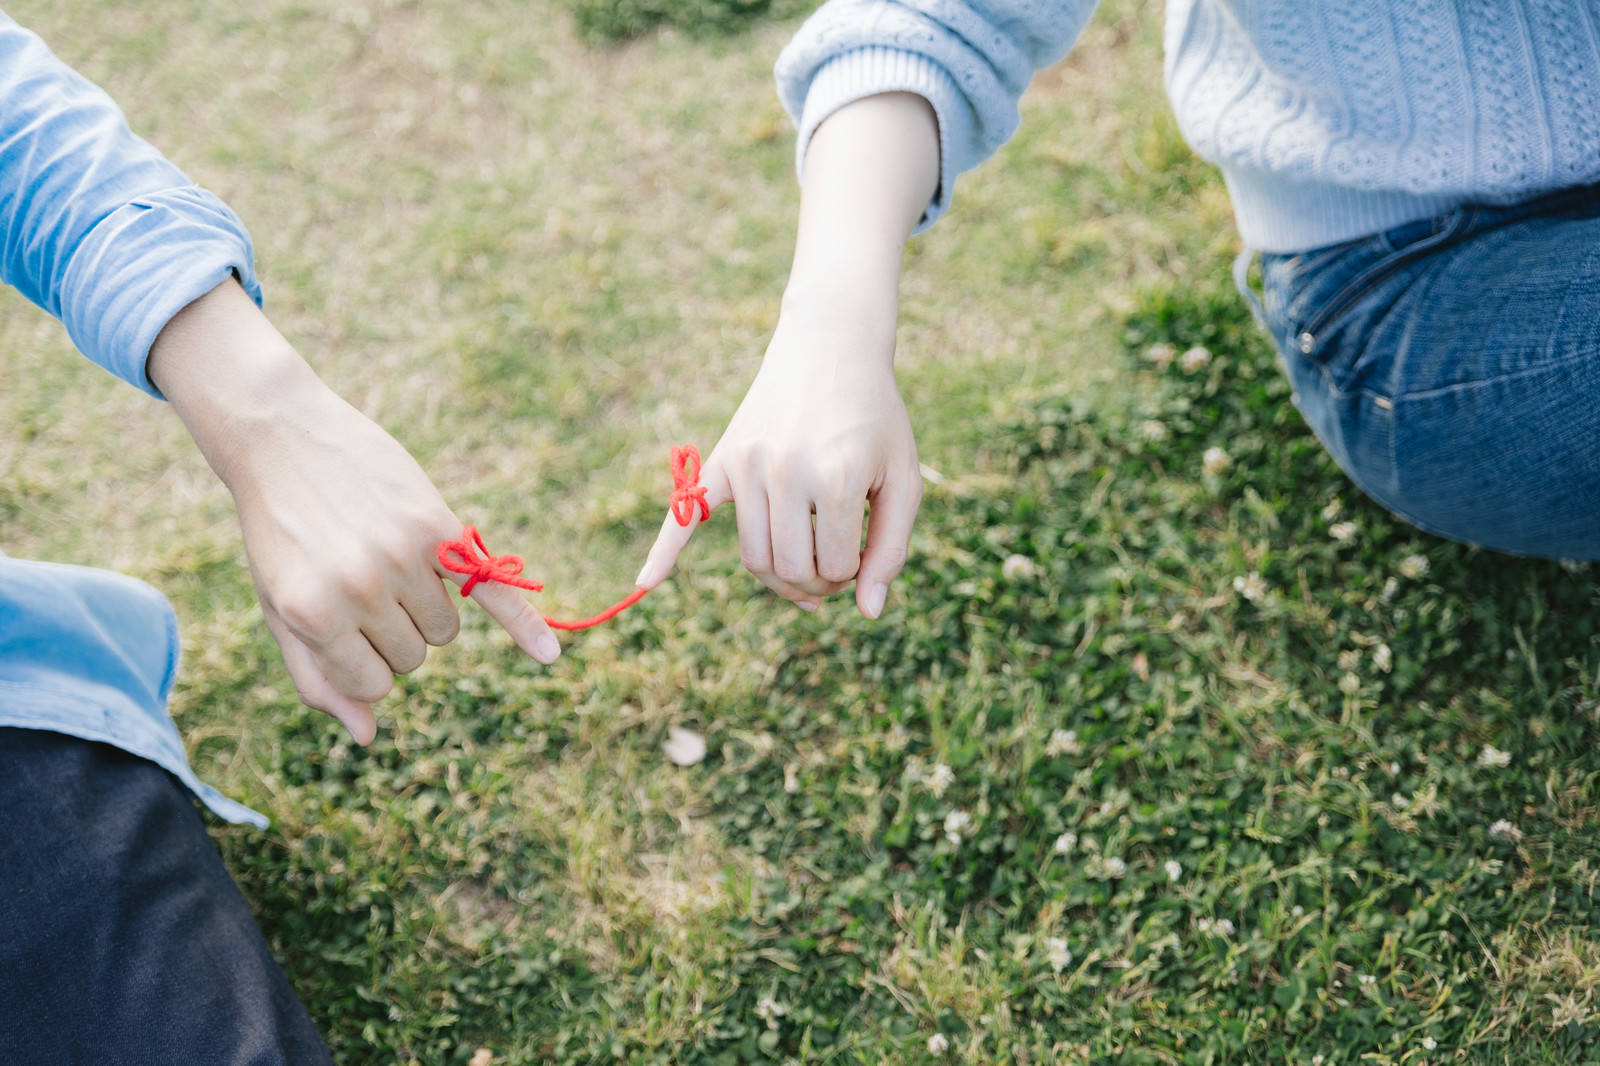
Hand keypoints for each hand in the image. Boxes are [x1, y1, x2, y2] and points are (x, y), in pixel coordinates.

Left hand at [148, 280, 559, 742]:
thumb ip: (316, 675)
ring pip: (444, 628)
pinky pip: (490, 589)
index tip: (342, 622)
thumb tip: (367, 736)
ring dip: (426, 609)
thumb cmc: (279, 532)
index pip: (373, 683)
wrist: (282, 437)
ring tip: (389, 562)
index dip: (363, 659)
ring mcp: (402, 557)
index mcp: (314, 615)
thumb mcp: (280, 606)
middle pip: (414, 656)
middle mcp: (361, 589)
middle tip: (359, 580)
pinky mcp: (438, 528)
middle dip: (394, 631)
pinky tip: (549, 654)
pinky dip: (523, 623)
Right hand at [636, 292, 921, 617]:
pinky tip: (644, 583)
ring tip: (806, 566)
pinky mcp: (722, 458)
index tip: (863, 557)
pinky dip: (663, 551)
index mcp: (835, 479)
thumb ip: (892, 548)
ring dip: (780, 578)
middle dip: (816, 584)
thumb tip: (868, 612)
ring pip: (753, 557)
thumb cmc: (875, 418)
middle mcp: (784, 472)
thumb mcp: (902, 478)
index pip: (834, 568)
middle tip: (836, 569)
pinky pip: (687, 513)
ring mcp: (747, 464)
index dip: (852, 575)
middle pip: (789, 569)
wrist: (831, 348)